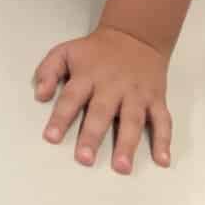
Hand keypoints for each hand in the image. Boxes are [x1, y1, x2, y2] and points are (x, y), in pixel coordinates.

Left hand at [34, 25, 171, 173]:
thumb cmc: (94, 51)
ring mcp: (136, 94)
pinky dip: (165, 140)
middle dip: (92, 136)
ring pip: (133, 120)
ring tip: (121, 167)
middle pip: (101, 112)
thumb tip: (40, 95)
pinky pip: (163, 120)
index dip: (60, 117)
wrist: (134, 37)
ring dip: (127, 144)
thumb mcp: (65, 51)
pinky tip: (163, 160)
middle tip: (85, 159)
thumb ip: (48, 71)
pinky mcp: (156, 99)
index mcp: (88, 75)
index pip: (71, 97)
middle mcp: (112, 86)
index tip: (51, 137)